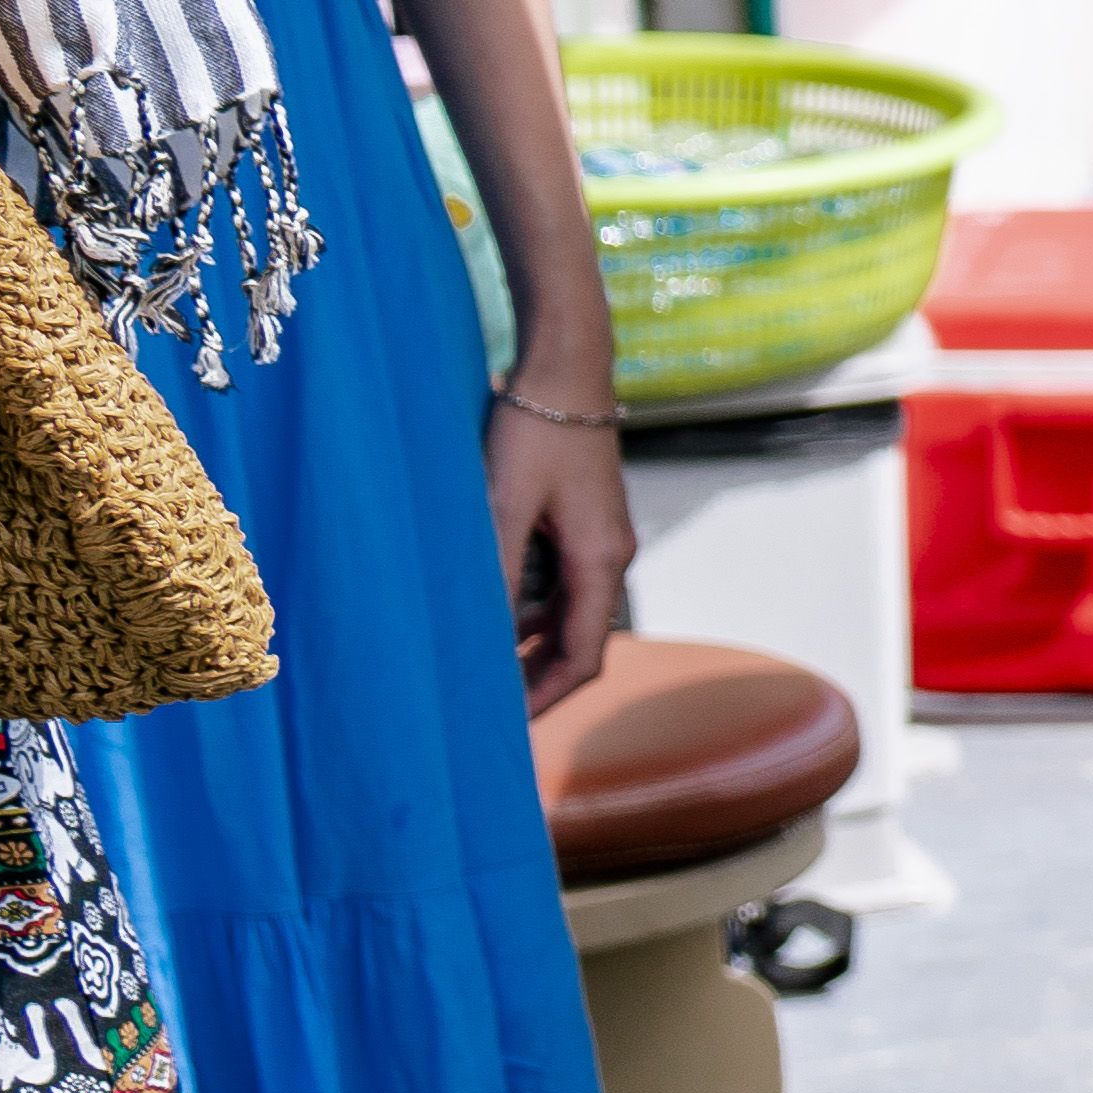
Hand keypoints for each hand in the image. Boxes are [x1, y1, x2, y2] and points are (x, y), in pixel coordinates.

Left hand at [488, 382, 632, 705]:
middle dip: (540, 680)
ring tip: (488, 670)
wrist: (566, 367)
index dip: (546, 697)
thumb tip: (480, 640)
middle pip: (583, 641)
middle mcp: (612, 556)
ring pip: (573, 613)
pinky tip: (501, 613)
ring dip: (535, 646)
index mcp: (600, 562)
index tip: (504, 725)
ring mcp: (602, 538)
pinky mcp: (587, 520)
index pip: (583, 657)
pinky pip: (567, 584)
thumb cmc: (535, 431)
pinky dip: (537, 611)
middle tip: (490, 709)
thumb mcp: (503, 506)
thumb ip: (496, 574)